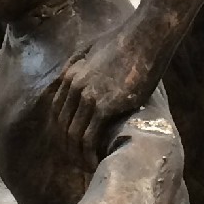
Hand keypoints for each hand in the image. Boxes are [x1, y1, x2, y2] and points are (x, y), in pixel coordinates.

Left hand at [51, 21, 156, 161]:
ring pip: (74, 136)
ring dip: (79, 156)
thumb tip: (72, 71)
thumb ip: (79, 60)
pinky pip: (90, 138)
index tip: (73, 146)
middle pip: (62, 127)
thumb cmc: (127, 38)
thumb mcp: (94, 46)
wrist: (146, 36)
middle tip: (79, 163)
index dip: (63, 133)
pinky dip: (90, 154)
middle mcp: (74, 87)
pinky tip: (98, 162)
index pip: (57, 113)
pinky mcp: (105, 105)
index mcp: (70, 75)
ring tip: (89, 167)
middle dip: (68, 149)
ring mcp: (88, 97)